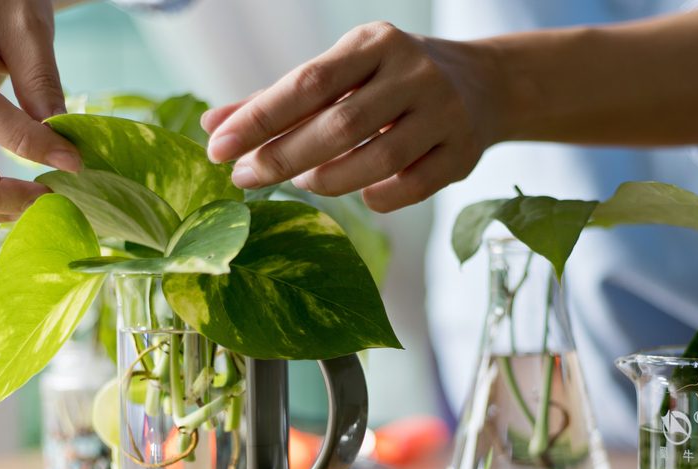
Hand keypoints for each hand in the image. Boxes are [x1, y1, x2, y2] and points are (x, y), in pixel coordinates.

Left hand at [202, 22, 502, 212]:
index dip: (260, 118)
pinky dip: (377, 197)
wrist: (483, 84)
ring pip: (378, 160)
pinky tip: (359, 195)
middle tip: (246, 178)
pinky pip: (411, 187)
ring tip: (304, 182)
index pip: (307, 83)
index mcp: (374, 43)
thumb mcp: (341, 73)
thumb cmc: (390, 80)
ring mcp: (444, 113)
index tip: (219, 148)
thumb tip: (214, 126)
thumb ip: (279, 100)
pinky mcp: (463, 153)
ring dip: (330, 180)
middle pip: (340, 125)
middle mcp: (413, 73)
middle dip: (284, 156)